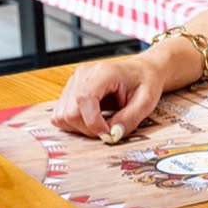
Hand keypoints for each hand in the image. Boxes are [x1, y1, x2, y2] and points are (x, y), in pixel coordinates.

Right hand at [51, 55, 169, 139]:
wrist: (142, 71)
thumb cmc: (145, 82)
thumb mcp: (146, 101)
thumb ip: (130, 119)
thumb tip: (112, 135)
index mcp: (103, 72)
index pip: (84, 99)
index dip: (93, 122)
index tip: (109, 134)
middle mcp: (83, 74)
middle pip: (70, 112)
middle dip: (89, 129)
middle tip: (109, 129)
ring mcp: (74, 82)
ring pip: (62, 116)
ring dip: (80, 128)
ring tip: (101, 123)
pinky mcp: (70, 91)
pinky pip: (61, 115)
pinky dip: (74, 124)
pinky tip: (92, 119)